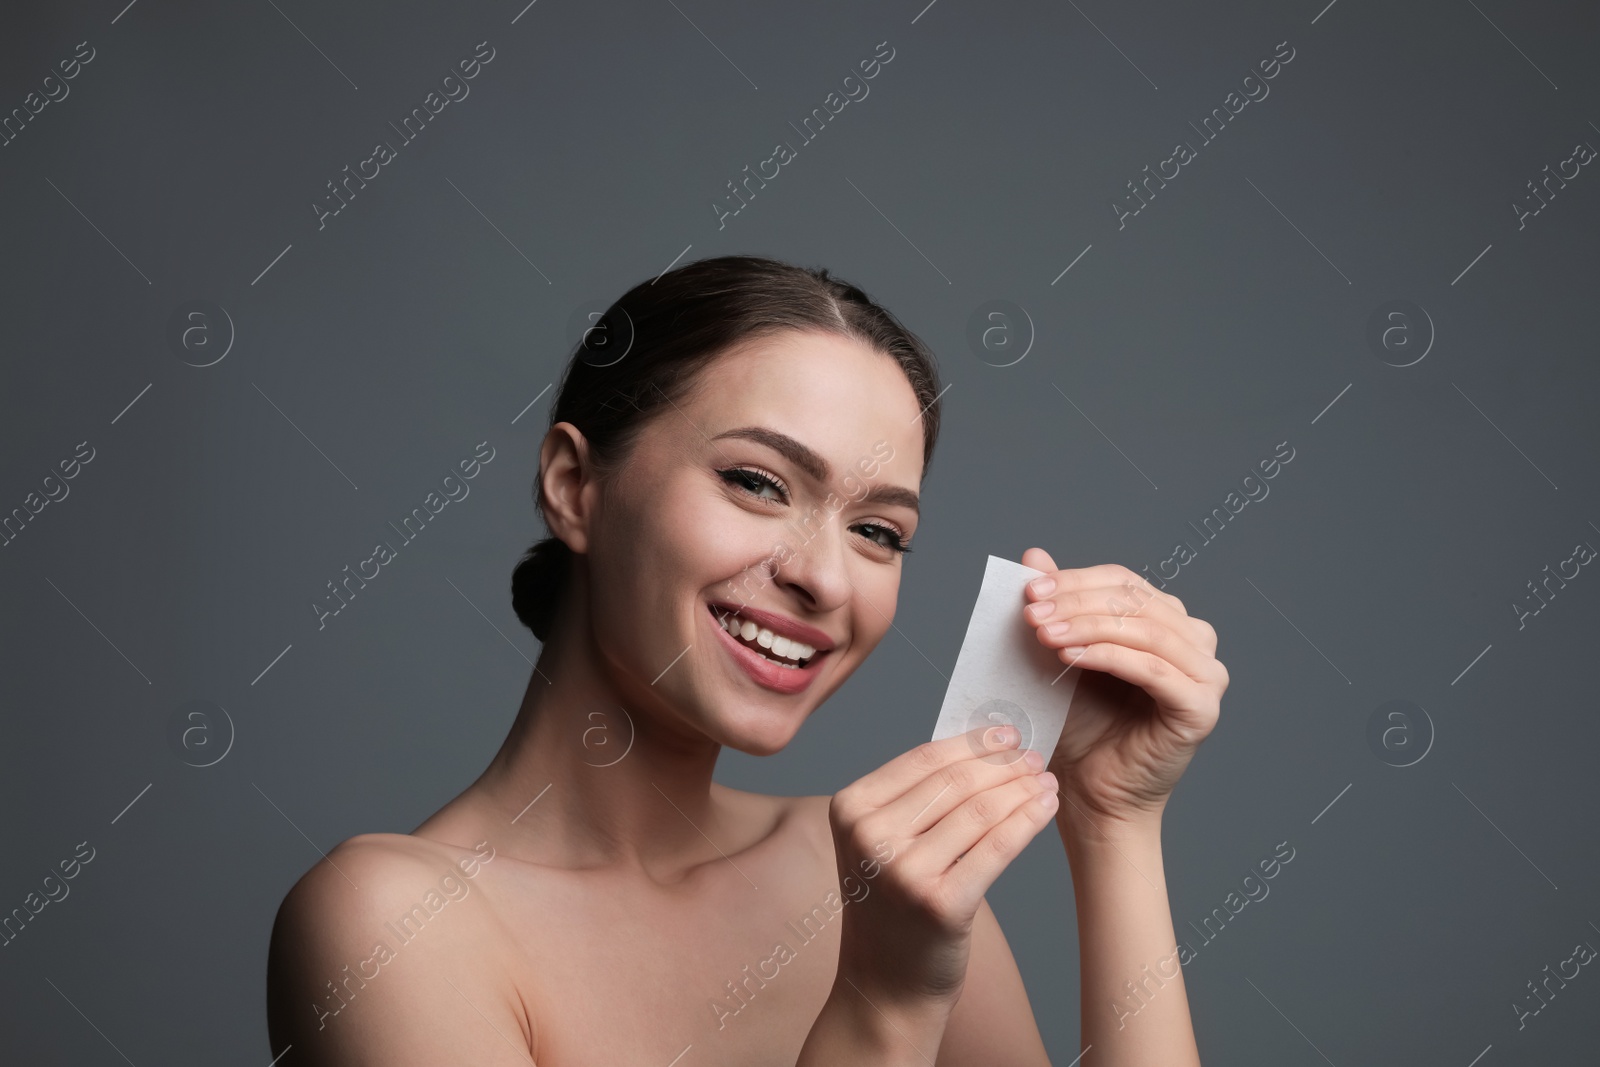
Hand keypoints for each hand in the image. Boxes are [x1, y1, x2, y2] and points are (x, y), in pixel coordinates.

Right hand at [825, 725, 1059, 1011]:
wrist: (885, 986)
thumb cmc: (891, 908)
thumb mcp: (880, 842)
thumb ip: (914, 796)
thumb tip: (981, 746)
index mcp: (850, 809)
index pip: (923, 758)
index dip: (972, 742)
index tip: (1006, 735)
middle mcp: (870, 837)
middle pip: (954, 781)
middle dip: (1003, 764)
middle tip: (1033, 757)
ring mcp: (904, 872)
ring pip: (981, 810)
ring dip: (1022, 789)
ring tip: (1044, 781)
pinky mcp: (941, 904)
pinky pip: (998, 847)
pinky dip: (1028, 821)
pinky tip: (1046, 807)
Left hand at [1019, 548, 1227, 828]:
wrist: (1090, 793)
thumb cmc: (1079, 726)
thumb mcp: (1060, 653)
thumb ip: (1054, 605)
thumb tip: (1033, 554)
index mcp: (1168, 621)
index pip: (1123, 581)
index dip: (1074, 580)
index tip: (1028, 589)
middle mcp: (1196, 642)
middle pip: (1135, 601)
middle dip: (1076, 602)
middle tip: (1031, 612)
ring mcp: (1206, 675)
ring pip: (1145, 630)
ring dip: (1089, 626)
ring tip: (1045, 633)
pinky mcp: (1202, 708)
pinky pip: (1154, 669)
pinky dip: (1109, 656)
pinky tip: (1070, 656)